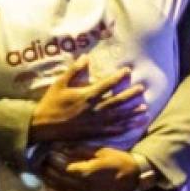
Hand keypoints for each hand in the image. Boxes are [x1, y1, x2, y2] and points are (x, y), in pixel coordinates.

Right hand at [29, 56, 148, 142]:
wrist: (44, 126)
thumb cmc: (51, 103)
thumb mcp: (59, 84)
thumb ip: (74, 71)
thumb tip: (86, 57)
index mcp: (86, 96)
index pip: (107, 84)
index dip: (118, 77)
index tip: (127, 71)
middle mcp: (95, 109)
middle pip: (117, 101)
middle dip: (131, 94)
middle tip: (142, 89)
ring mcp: (96, 123)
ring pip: (119, 117)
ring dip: (132, 112)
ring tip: (144, 108)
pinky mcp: (95, 133)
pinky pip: (114, 130)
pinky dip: (125, 128)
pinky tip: (133, 125)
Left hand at [41, 145, 139, 190]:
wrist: (134, 177)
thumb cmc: (117, 160)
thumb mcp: (99, 151)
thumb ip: (78, 150)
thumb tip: (59, 148)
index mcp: (90, 173)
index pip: (65, 168)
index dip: (54, 160)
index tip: (48, 152)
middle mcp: (86, 187)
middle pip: (59, 179)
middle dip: (48, 168)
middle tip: (42, 159)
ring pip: (60, 190)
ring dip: (48, 180)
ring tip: (43, 169)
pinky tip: (48, 184)